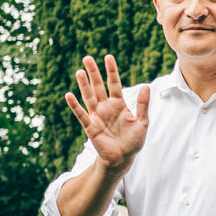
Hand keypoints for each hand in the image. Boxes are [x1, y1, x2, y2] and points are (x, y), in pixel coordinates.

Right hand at [64, 54, 149, 169]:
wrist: (123, 158)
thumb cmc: (133, 141)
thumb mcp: (142, 122)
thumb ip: (143, 105)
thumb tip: (146, 86)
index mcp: (119, 105)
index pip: (114, 84)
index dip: (111, 71)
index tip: (108, 57)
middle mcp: (106, 108)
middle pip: (98, 87)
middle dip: (93, 73)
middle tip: (87, 58)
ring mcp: (97, 116)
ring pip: (89, 97)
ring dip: (84, 85)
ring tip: (79, 71)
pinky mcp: (90, 127)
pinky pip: (82, 114)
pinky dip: (75, 105)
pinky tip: (69, 95)